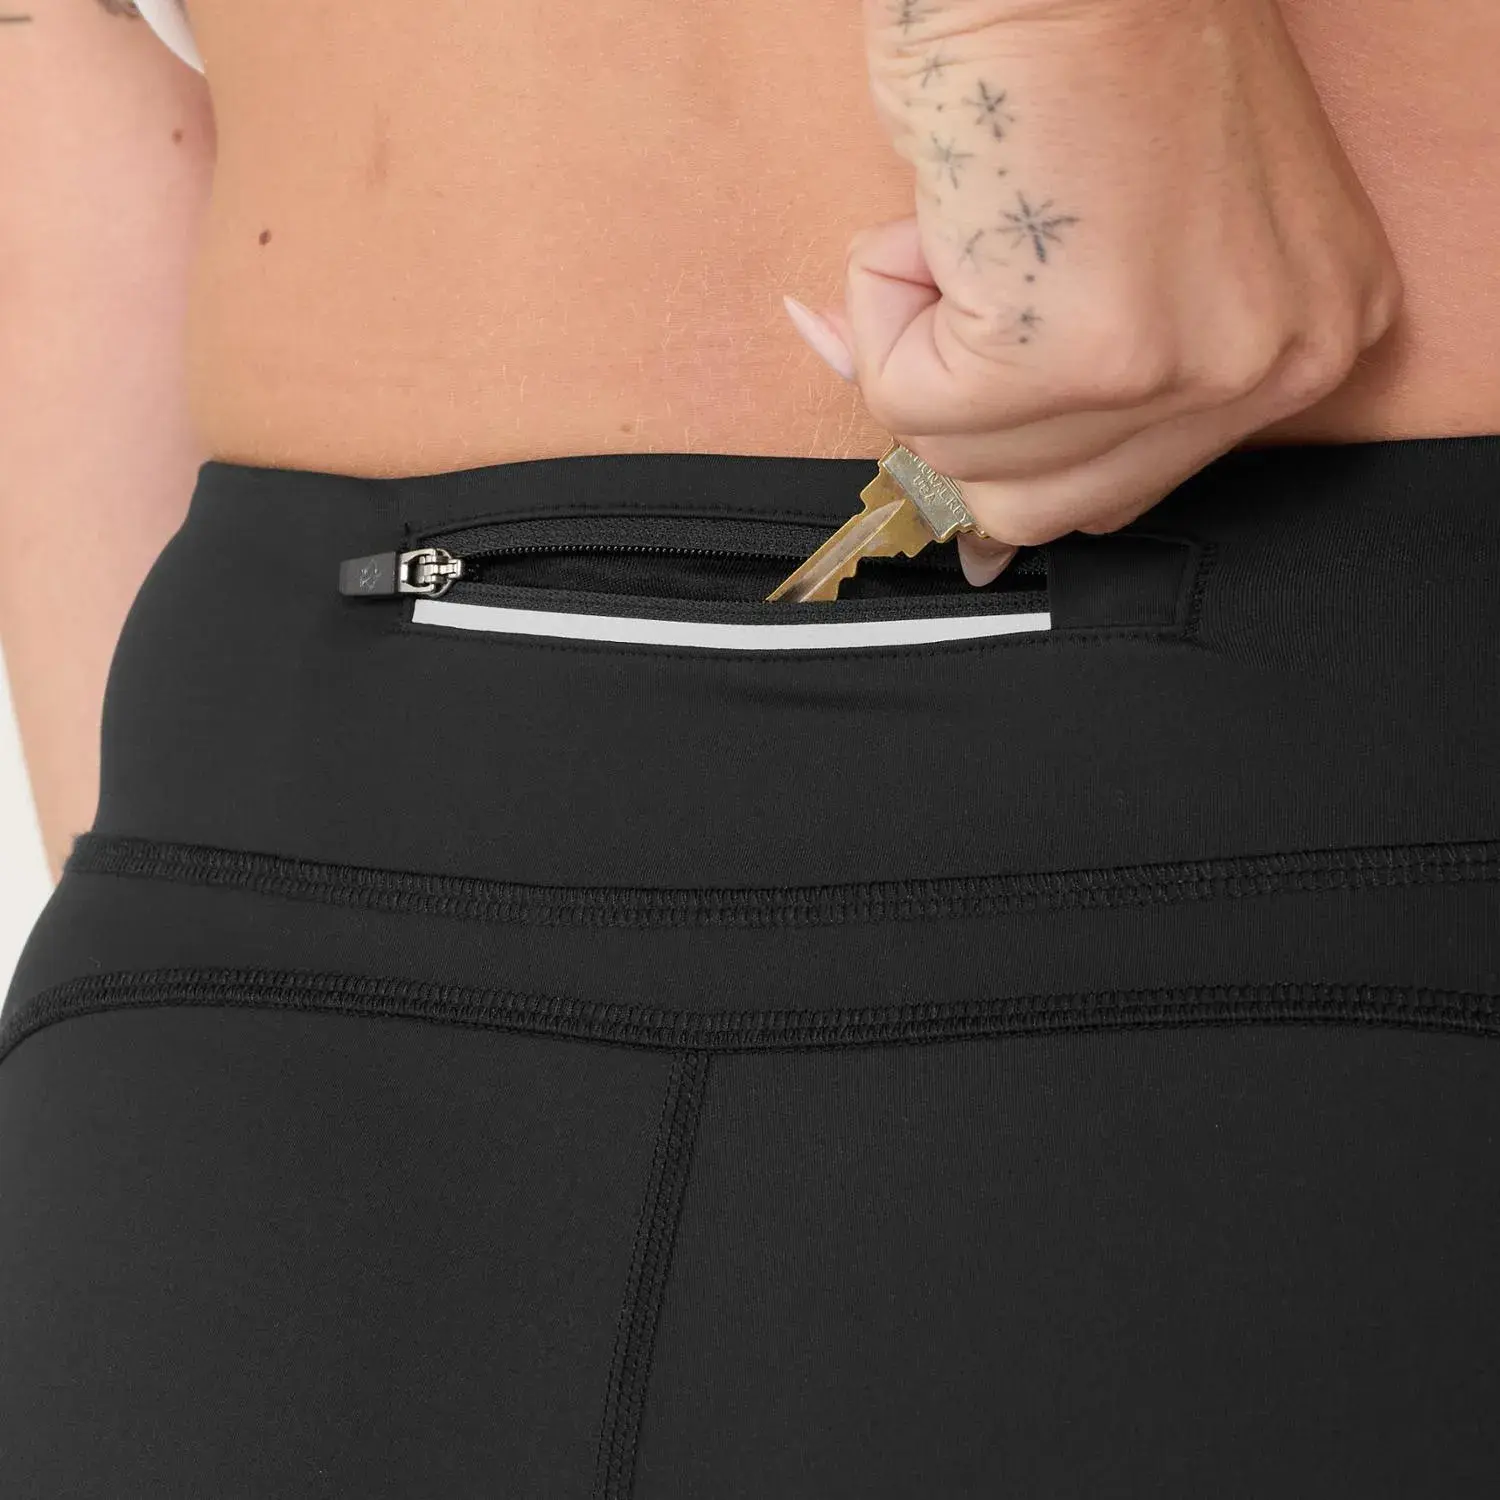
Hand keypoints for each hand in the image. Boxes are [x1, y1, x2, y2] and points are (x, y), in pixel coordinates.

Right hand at [783, 0, 1401, 582]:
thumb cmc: (1082, 55)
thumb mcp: (1136, 260)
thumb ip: (1083, 412)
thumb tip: (976, 553)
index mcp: (1307, 338)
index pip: (1123, 489)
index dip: (1016, 430)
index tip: (977, 364)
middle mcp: (1275, 364)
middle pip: (1041, 507)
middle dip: (963, 397)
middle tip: (972, 274)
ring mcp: (1187, 365)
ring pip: (966, 465)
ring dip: (918, 345)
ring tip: (968, 226)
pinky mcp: (1081, 353)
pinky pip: (911, 404)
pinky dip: (881, 310)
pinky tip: (938, 218)